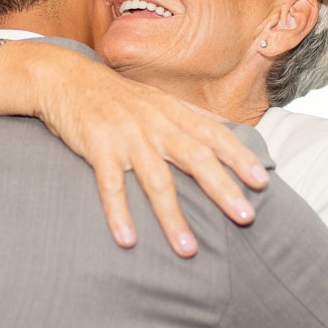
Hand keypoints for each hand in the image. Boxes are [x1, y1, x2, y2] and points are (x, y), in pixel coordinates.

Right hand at [34, 54, 268, 257]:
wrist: (65, 78)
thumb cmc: (116, 95)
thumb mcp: (158, 99)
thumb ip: (192, 116)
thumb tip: (228, 127)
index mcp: (173, 113)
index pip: (215, 135)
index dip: (240, 157)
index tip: (262, 182)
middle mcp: (155, 124)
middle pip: (195, 158)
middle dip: (222, 189)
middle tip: (246, 217)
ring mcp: (127, 136)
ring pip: (156, 181)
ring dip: (172, 217)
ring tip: (189, 250)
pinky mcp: (98, 147)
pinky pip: (111, 186)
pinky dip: (119, 214)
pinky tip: (128, 240)